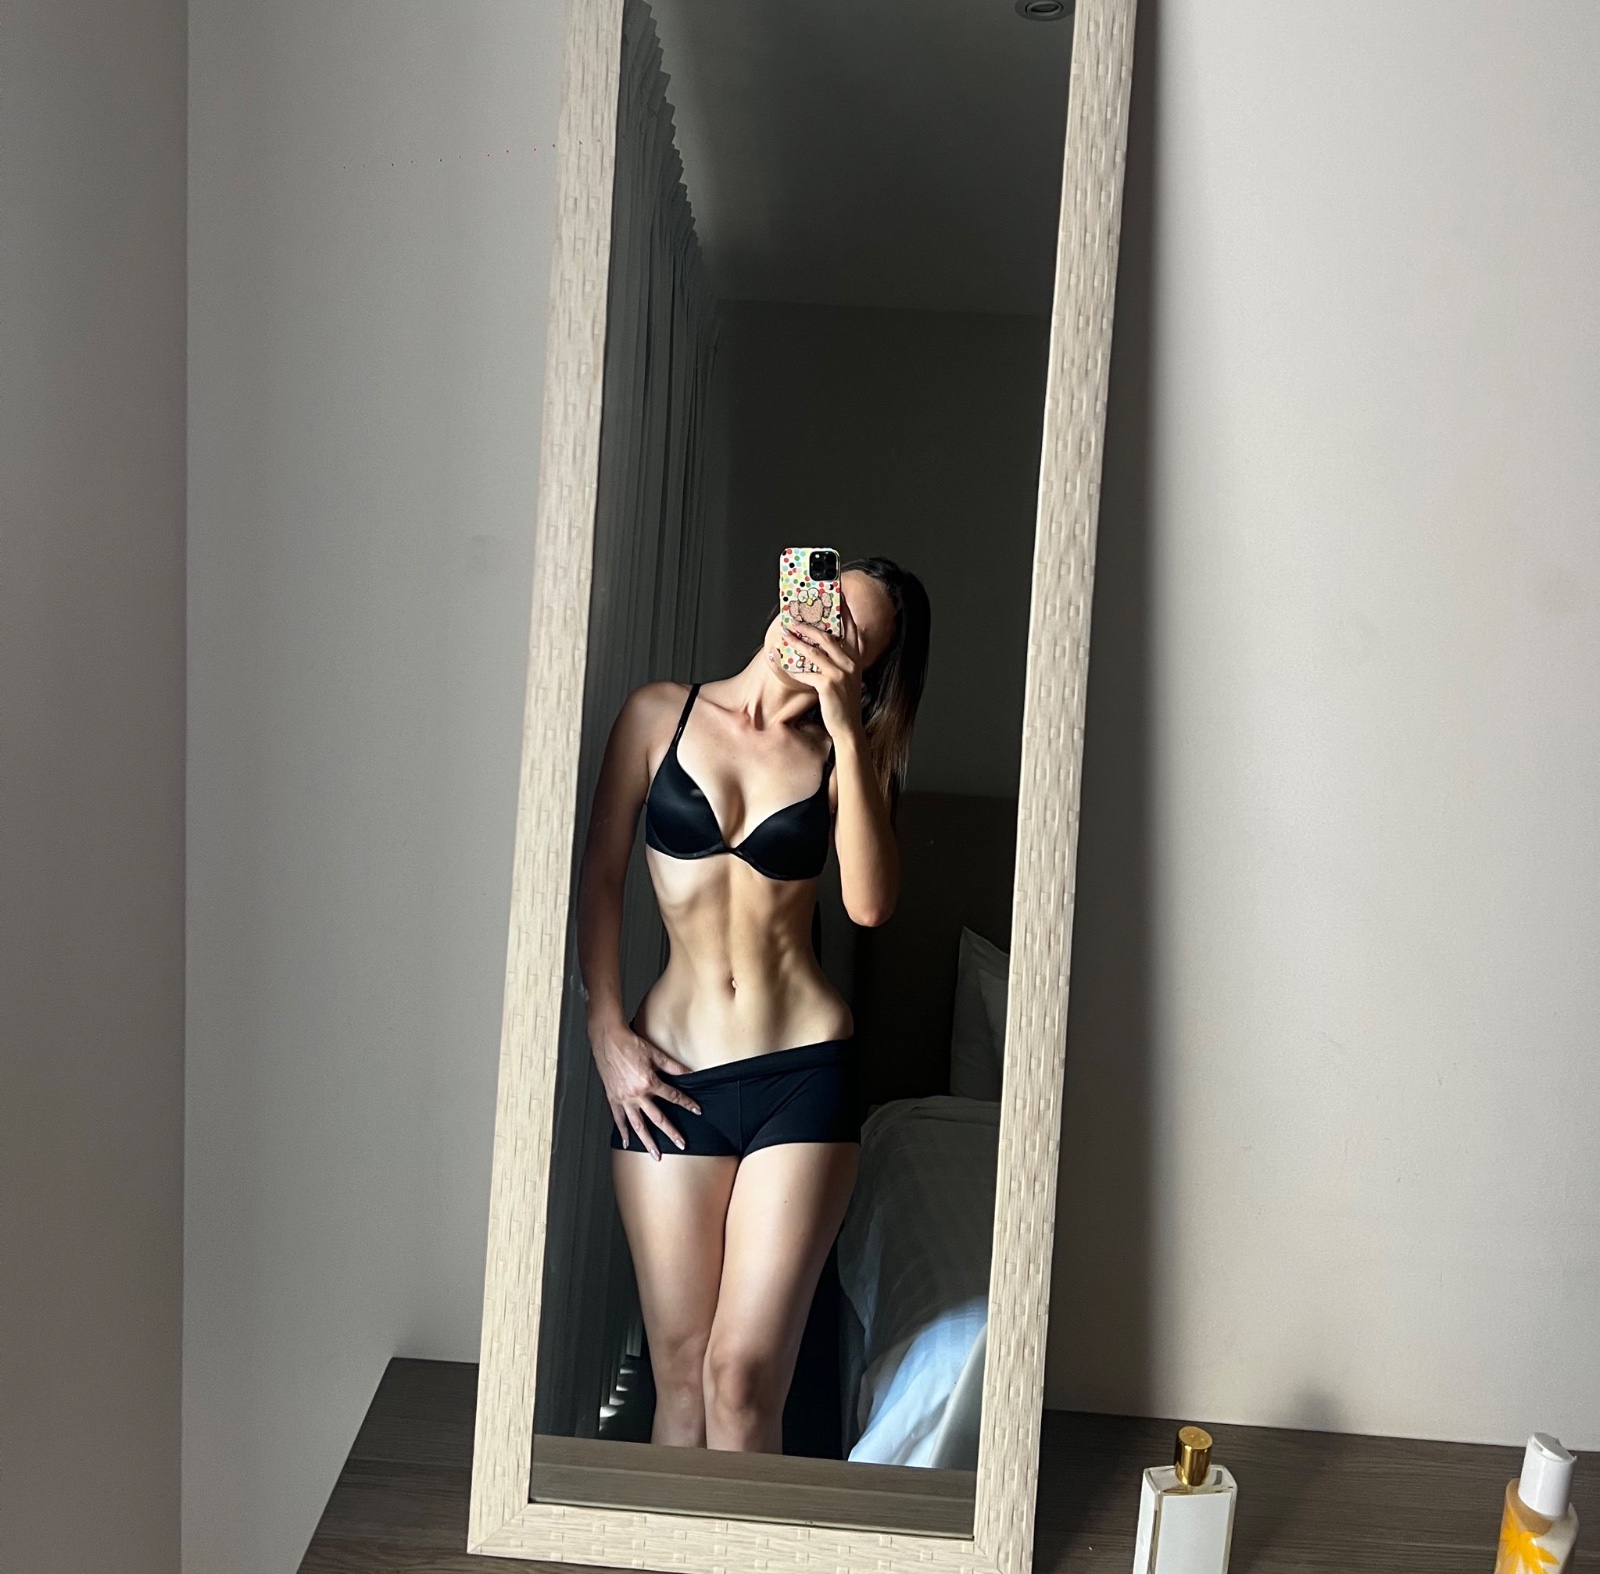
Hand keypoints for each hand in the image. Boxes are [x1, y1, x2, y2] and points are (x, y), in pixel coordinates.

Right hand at [588, 1016, 700, 1158]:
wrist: (608, 1040)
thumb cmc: (630, 1044)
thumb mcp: (655, 1054)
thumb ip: (673, 1066)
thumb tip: (689, 1073)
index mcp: (649, 1082)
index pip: (673, 1097)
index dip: (687, 1104)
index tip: (697, 1110)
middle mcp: (637, 1094)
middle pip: (658, 1118)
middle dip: (671, 1132)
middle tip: (681, 1144)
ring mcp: (624, 1099)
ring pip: (638, 1125)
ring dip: (648, 1141)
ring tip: (656, 1154)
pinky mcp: (613, 1099)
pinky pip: (619, 1120)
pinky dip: (623, 1132)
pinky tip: (627, 1143)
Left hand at [771, 595, 866, 737]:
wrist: (848, 727)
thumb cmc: (844, 702)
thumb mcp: (849, 677)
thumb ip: (843, 659)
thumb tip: (827, 642)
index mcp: (856, 658)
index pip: (851, 627)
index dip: (844, 610)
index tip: (835, 594)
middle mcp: (850, 663)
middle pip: (828, 635)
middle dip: (809, 623)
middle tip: (795, 615)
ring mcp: (840, 673)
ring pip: (814, 650)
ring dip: (797, 639)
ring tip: (786, 631)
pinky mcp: (828, 685)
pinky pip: (805, 671)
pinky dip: (792, 667)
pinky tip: (782, 662)